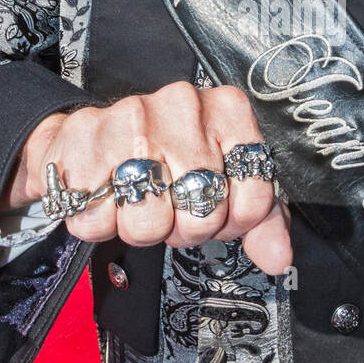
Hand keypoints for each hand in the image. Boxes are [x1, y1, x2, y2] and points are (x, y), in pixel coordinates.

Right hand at [4, 84, 291, 274]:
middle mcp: (183, 105)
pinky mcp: (85, 142)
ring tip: (135, 200)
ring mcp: (132, 120)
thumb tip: (278, 257)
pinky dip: (99, 223)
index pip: (253, 199)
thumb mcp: (221, 176)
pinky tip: (103, 196)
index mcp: (227, 109)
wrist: (86, 136)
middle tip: (168, 206)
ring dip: (139, 228)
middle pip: (203, 214)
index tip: (212, 208)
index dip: (231, 222)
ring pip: (151, 223)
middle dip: (183, 227)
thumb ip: (260, 217)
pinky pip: (99, 221)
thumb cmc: (160, 157)